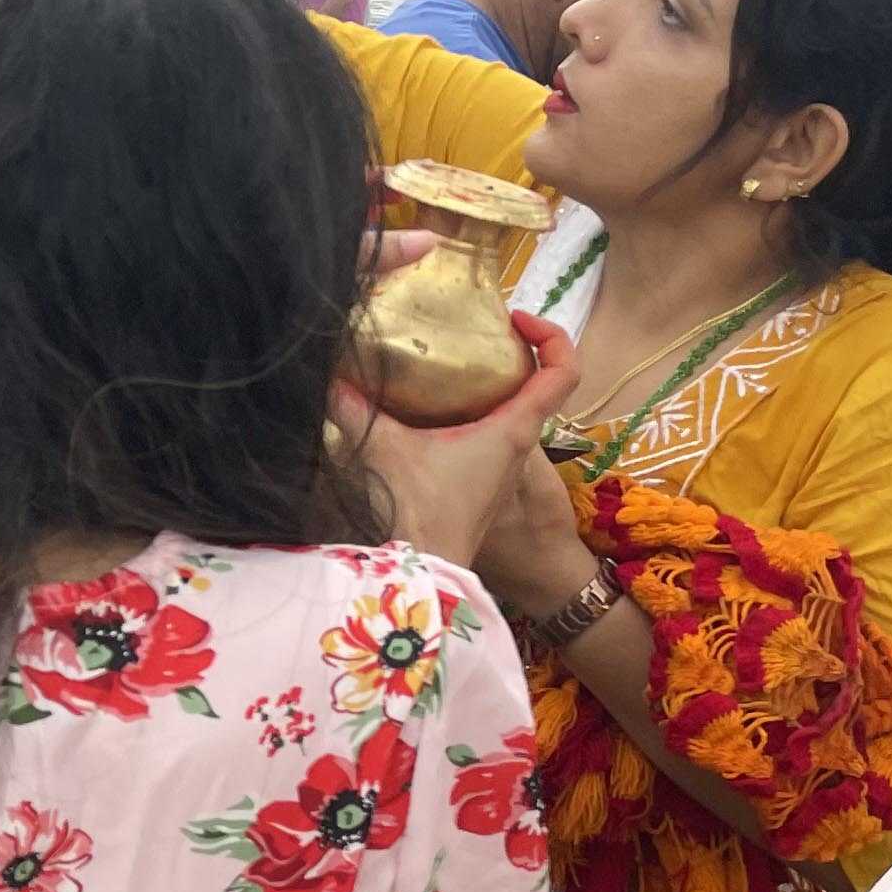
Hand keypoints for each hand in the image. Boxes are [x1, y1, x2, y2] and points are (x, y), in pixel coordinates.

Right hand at [339, 315, 583, 590]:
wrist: (427, 572)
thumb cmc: (423, 510)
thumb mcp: (386, 450)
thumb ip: (356, 409)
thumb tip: (327, 377)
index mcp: (514, 427)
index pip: (564, 371)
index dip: (552, 336)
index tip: (516, 320)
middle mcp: (519, 444)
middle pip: (541, 386)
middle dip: (514, 353)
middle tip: (475, 335)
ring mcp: (504, 466)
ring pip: (516, 411)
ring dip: (494, 386)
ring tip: (449, 369)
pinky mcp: (485, 482)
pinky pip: (493, 434)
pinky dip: (475, 413)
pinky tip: (432, 413)